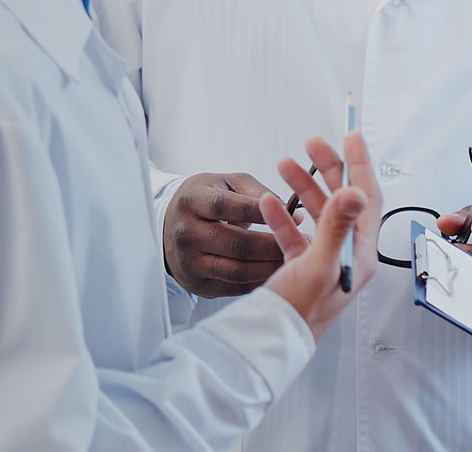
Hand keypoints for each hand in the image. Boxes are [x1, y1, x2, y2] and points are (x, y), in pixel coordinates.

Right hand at [162, 171, 286, 296]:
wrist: (170, 227)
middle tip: (301, 243)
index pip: (227, 207)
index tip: (291, 214)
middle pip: (236, 244)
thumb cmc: (206, 201)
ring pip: (237, 270)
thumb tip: (294, 214)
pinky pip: (235, 288)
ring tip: (292, 261)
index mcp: (192, 201)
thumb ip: (259, 193)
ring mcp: (189, 262)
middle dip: (273, 245)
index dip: (260, 211)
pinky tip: (276, 274)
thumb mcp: (226, 184)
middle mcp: (186, 232)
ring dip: (270, 268)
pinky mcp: (197, 284)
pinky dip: (260, 282)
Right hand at [262, 133, 383, 336]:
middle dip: (329, 169)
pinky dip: (283, 214)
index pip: (366, 199)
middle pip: (342, 200)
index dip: (360, 165)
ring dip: (302, 188)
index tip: (352, 137)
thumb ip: (337, 226)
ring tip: (285, 164)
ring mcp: (324, 259)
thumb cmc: (301, 310)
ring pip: (317, 213)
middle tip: (314, 143)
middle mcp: (346, 254)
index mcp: (360, 253)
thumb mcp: (320, 264)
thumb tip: (356, 191)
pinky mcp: (302, 267)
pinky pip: (295, 232)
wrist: (274, 339)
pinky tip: (270, 203)